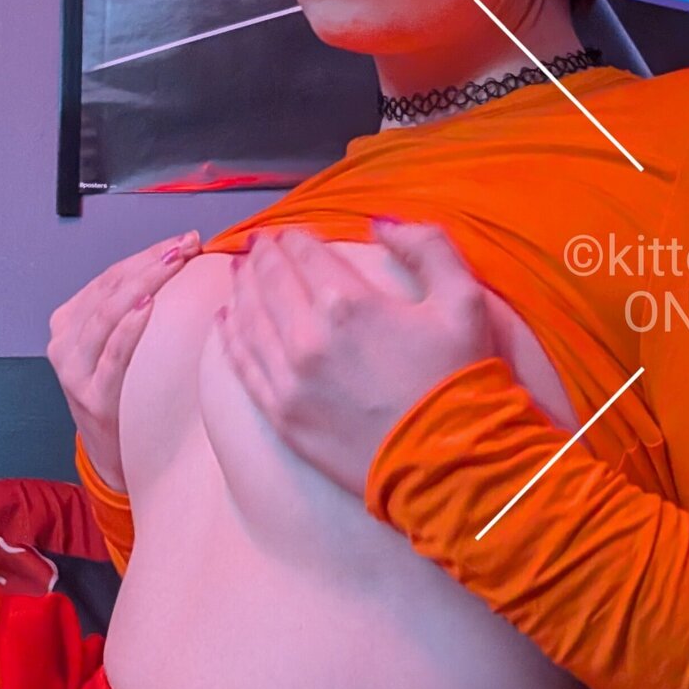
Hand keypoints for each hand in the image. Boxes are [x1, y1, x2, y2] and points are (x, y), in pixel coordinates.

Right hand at [48, 230, 201, 488]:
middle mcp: (64, 343)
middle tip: (186, 244)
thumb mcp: (114, 347)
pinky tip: (149, 306)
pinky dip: (130, 327)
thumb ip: (131, 311)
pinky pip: (112, 355)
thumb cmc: (123, 394)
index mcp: (68, 324)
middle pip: (110, 290)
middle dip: (150, 262)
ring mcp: (73, 371)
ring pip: (108, 314)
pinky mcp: (91, 397)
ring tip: (173, 262)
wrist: (114, 456)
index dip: (146, 255)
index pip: (109, 277)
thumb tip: (179, 264)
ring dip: (144, 283)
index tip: (183, 240)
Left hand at [215, 221, 494, 496]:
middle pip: (271, 282)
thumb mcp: (463, 300)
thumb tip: (380, 222)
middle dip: (264, 257)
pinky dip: (230, 336)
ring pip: (249, 318)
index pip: (306, 255)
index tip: (290, 233)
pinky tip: (225, 320)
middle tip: (259, 245)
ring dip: (242, 289)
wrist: (449, 466)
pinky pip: (243, 365)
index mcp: (348, 301)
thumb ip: (426, 247)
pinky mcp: (281, 414)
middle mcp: (307, 336)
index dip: (296, 239)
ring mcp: (288, 379)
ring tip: (239, 271)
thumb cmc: (459, 380)